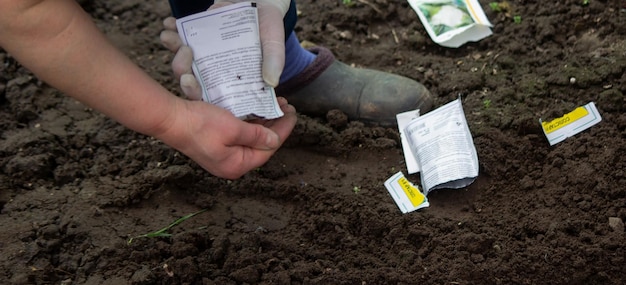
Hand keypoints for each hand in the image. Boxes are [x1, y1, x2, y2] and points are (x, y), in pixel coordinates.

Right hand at [157, 96, 296, 178]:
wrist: (170, 119)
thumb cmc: (199, 124)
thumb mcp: (233, 129)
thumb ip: (257, 136)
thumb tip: (275, 141)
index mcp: (237, 165)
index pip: (269, 148)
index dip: (283, 129)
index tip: (292, 113)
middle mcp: (231, 164)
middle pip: (261, 145)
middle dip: (275, 125)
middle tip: (285, 106)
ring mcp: (223, 156)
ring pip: (251, 139)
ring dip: (263, 122)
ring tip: (274, 105)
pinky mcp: (216, 145)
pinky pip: (240, 136)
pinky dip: (250, 124)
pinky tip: (256, 110)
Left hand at [160, 0, 290, 99]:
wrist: (260, 2)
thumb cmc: (269, 29)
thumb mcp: (274, 44)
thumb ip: (273, 62)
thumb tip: (271, 82)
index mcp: (231, 82)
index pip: (210, 96)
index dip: (196, 93)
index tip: (189, 82)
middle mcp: (214, 71)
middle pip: (190, 79)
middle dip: (180, 70)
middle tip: (183, 55)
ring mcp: (203, 54)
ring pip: (181, 59)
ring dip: (173, 50)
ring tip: (170, 37)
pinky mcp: (197, 35)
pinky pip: (178, 36)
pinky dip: (171, 30)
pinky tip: (169, 23)